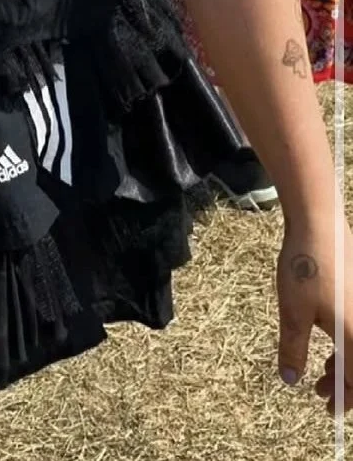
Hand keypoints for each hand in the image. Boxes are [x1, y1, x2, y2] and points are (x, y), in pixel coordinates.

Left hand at [277, 215, 352, 415]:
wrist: (320, 227)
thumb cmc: (306, 269)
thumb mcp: (294, 312)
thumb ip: (294, 349)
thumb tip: (290, 380)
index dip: (344, 400)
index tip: (328, 409)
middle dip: (346, 386)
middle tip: (321, 393)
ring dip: (345, 365)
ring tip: (320, 372)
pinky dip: (347, 345)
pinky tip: (329, 344)